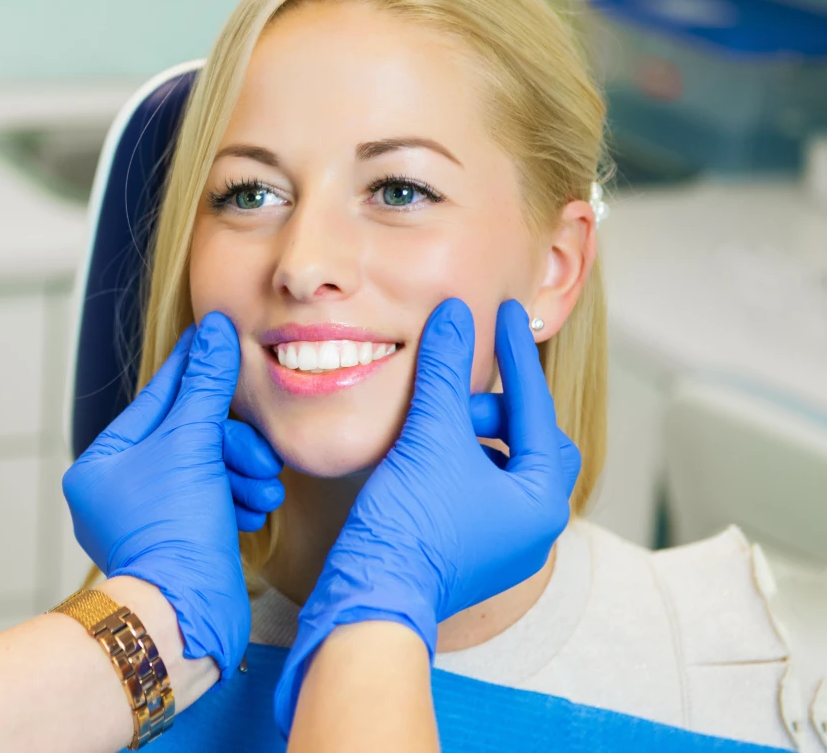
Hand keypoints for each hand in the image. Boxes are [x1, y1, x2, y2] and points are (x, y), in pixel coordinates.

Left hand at [64, 312, 280, 680]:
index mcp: (102, 464)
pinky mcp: (179, 544)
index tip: (216, 338)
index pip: (157, 401)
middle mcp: (117, 491)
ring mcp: (148, 519)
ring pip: (207, 470)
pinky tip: (255, 509)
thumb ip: (206, 385)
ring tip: (263, 489)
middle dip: (230, 445)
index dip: (193, 371)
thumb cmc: (174, 530)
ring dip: (241, 474)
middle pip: (188, 437)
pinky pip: (213, 502)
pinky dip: (237, 501)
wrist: (186, 614)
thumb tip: (214, 330)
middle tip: (257, 455)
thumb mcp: (192, 443)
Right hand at [273, 298, 581, 733]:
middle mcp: (533, 527)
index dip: (517, 357)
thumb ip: (444, 370)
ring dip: (472, 437)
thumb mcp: (430, 435)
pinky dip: (456, 463)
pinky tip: (423, 453)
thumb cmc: (409, 525)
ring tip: (434, 423)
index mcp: (541, 500)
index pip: (535, 409)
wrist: (371, 596)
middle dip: (495, 410)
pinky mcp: (468, 554)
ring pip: (501, 468)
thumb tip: (455, 315)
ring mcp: (502, 545)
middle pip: (528, 443)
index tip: (507, 316)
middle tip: (456, 393)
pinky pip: (476, 491)